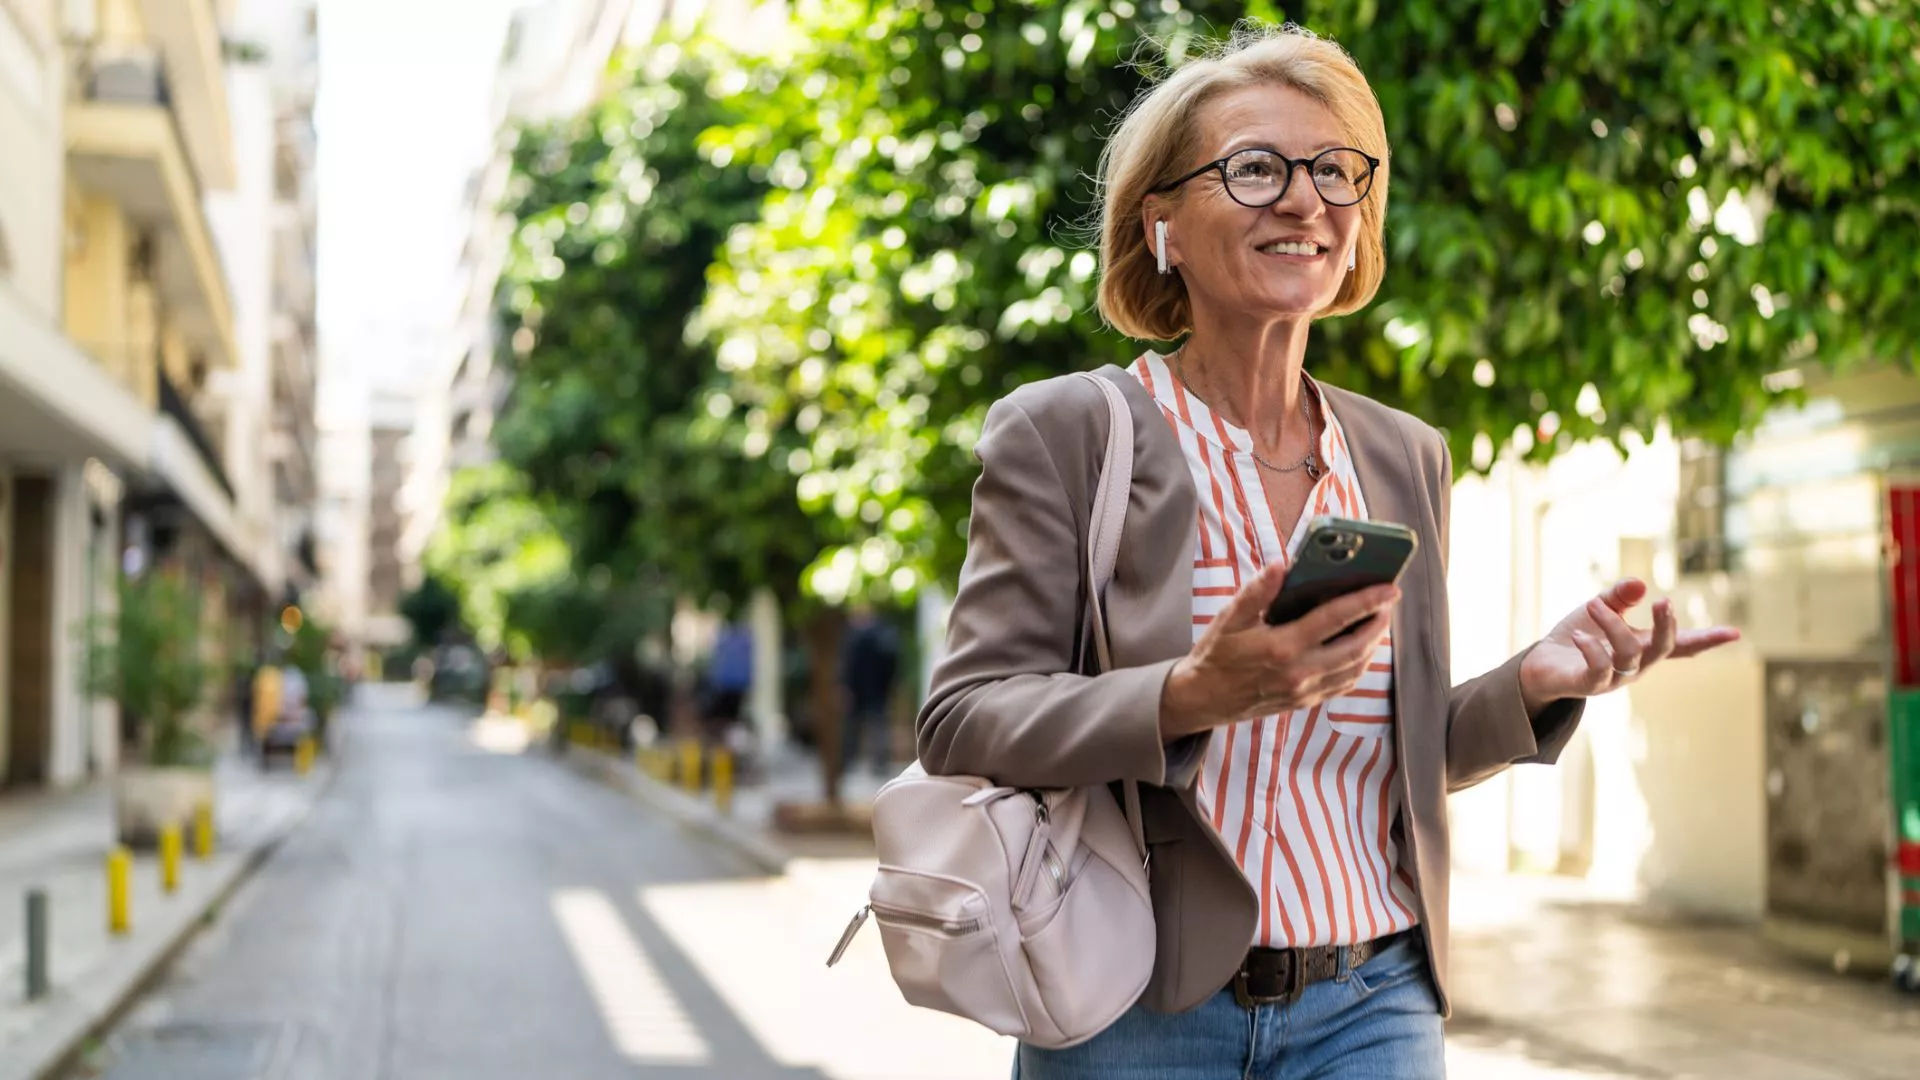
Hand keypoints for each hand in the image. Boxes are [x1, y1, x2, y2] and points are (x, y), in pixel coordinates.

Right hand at [1160, 562, 1399, 738]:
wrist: (1202, 699)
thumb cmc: (1215, 655)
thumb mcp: (1228, 619)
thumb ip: (1256, 592)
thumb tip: (1281, 565)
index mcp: (1281, 647)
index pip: (1334, 619)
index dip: (1365, 601)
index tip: (1389, 587)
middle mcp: (1298, 672)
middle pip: (1356, 647)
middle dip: (1378, 622)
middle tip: (1389, 601)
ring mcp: (1304, 691)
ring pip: (1355, 669)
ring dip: (1373, 644)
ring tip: (1378, 620)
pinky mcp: (1304, 702)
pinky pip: (1344, 684)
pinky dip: (1360, 665)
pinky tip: (1360, 648)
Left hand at [1519, 578, 1740, 715]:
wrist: (1540, 665)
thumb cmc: (1576, 637)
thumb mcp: (1600, 609)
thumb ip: (1619, 597)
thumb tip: (1639, 584)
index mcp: (1643, 647)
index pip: (1681, 644)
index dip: (1707, 639)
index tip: (1735, 633)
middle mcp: (1634, 666)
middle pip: (1663, 649)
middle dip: (1667, 625)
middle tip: (1663, 600)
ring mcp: (1614, 679)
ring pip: (1628, 653)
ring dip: (1613, 625)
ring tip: (1594, 604)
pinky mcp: (1589, 685)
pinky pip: (1599, 669)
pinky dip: (1592, 649)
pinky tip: (1580, 635)